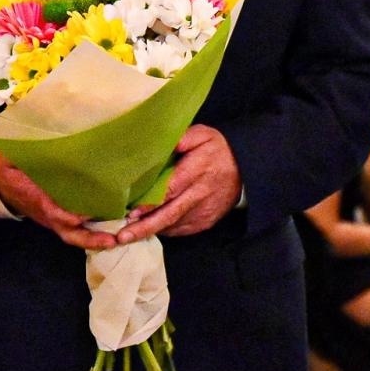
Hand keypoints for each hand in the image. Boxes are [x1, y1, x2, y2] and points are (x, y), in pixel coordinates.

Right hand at [0, 153, 115, 250]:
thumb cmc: (11, 168)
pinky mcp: (61, 218)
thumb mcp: (11, 159)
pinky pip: (78, 230)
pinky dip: (94, 233)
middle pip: (69, 233)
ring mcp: (55, 219)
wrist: (2, 184)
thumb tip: (38, 140)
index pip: (52, 211)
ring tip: (116, 241)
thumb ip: (24, 153)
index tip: (82, 216)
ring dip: (95, 240)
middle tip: (111, 240)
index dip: (65, 216)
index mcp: (37, 198)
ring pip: (75, 235)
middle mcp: (49, 214)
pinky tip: (112, 231)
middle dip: (90, 238)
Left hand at [116, 125, 240, 243]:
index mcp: (197, 170)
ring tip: (129, 234)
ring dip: (151, 230)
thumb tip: (158, 144)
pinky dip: (164, 230)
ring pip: (174, 225)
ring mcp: (204, 211)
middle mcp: (200, 194)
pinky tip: (149, 228)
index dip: (151, 203)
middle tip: (123, 236)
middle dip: (145, 226)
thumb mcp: (202, 134)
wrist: (245, 168)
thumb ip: (181, 138)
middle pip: (170, 214)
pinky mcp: (205, 221)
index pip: (171, 190)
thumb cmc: (217, 149)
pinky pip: (181, 229)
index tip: (131, 212)